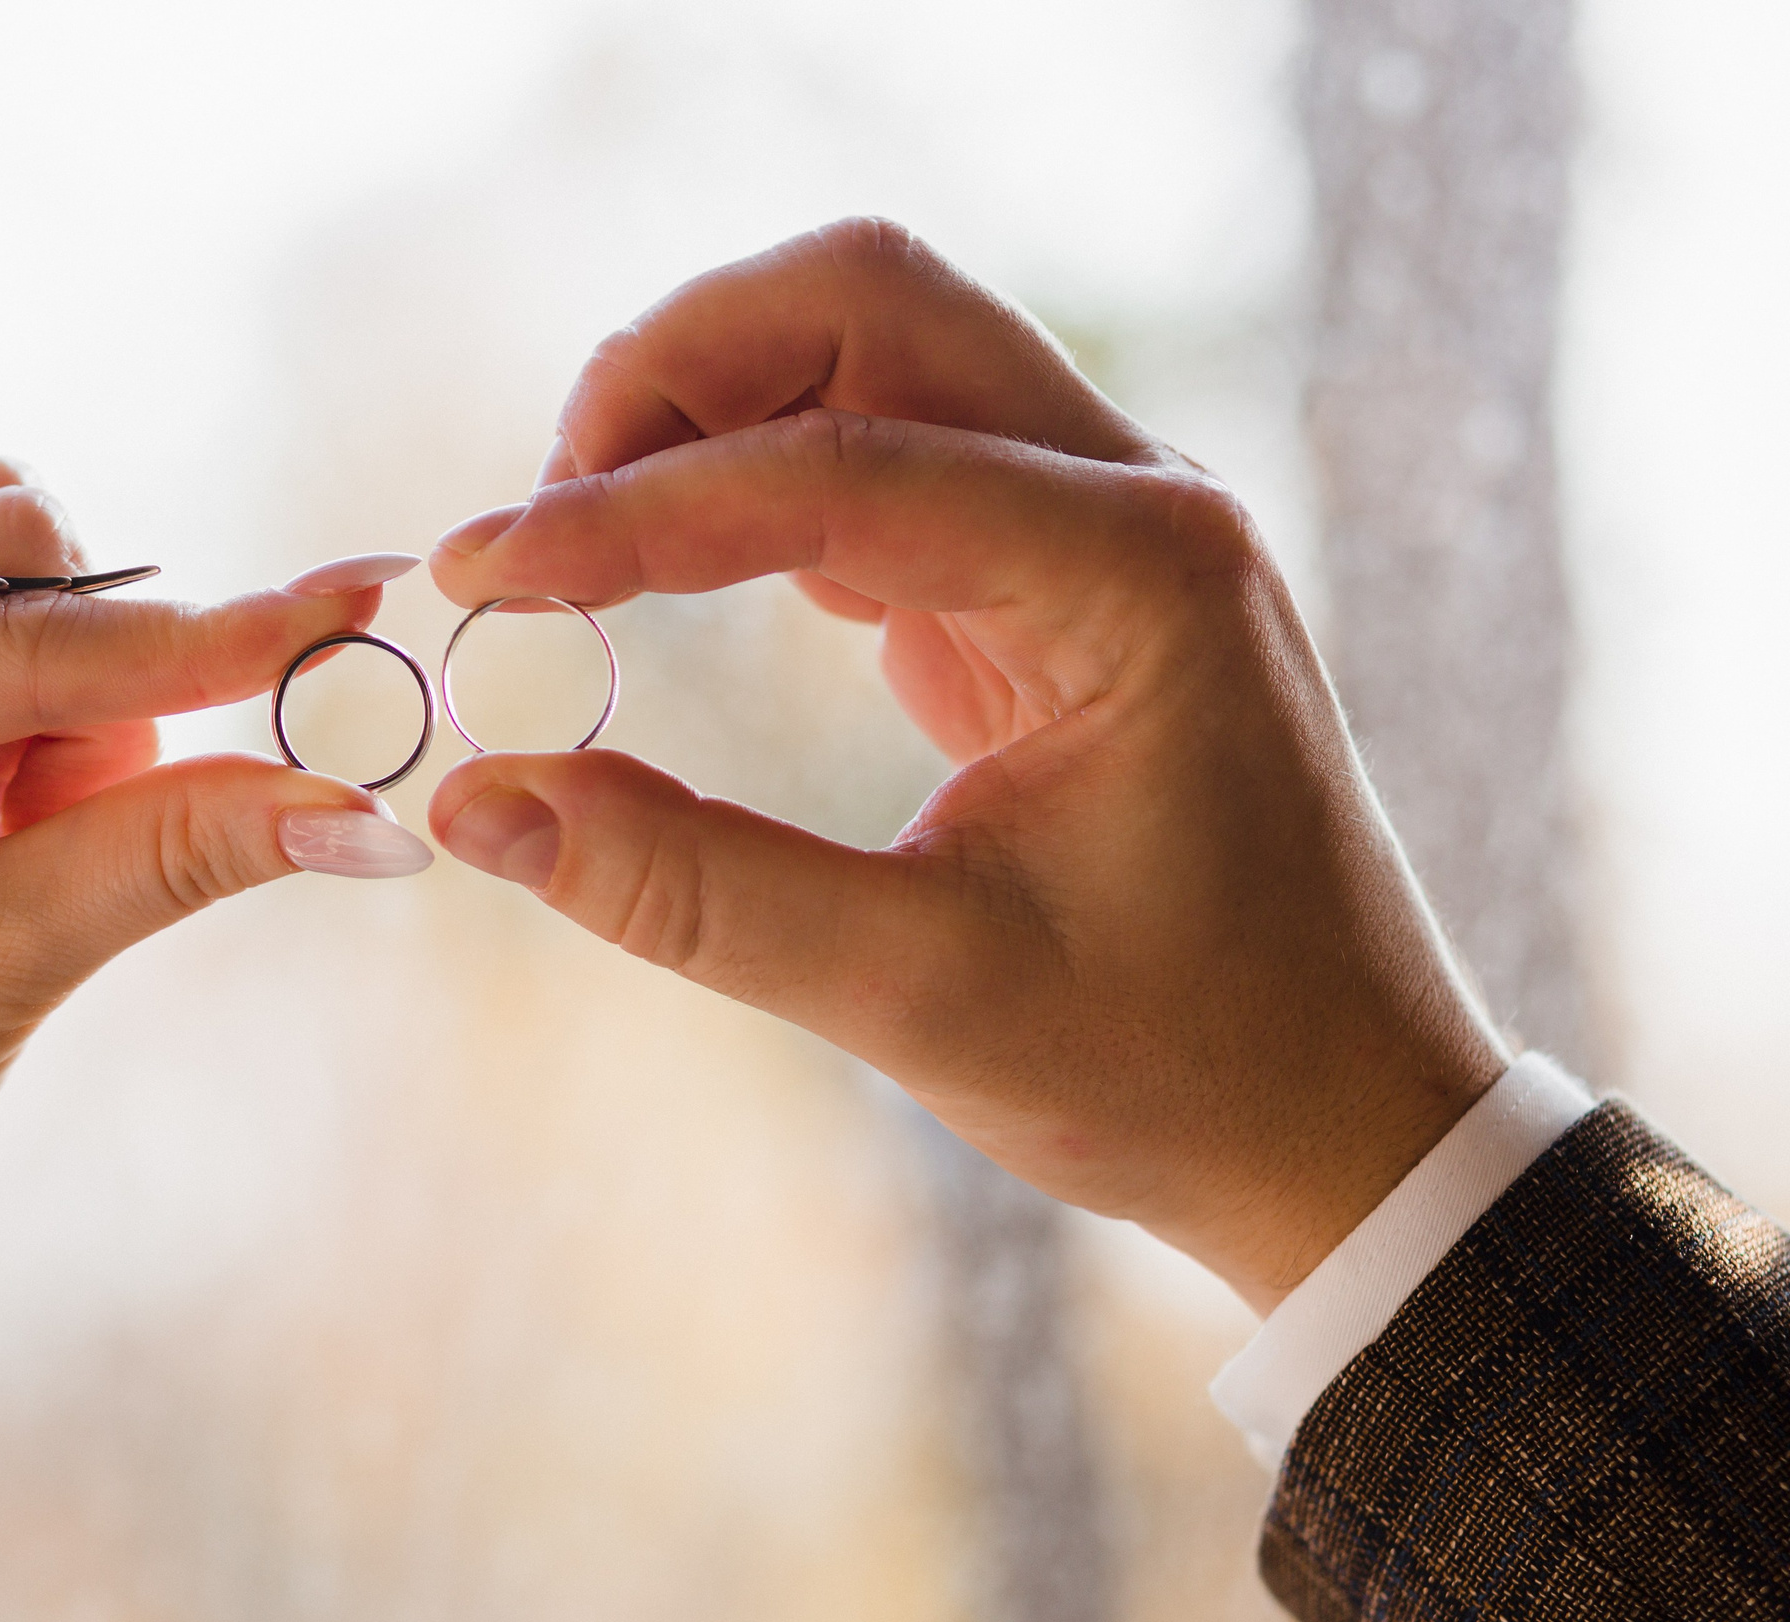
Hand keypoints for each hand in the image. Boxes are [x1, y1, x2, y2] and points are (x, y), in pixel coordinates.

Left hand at [0, 461, 430, 1341]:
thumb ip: (171, 854)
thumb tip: (363, 810)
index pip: (8, 624)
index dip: (187, 637)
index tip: (345, 608)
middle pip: (9, 555)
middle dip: (93, 689)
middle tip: (65, 839)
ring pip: (10, 593)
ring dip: (65, 718)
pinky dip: (33, 741)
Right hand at [424, 220, 1506, 1311]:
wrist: (1347, 1119)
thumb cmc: (1180, 1065)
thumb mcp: (921, 995)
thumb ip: (690, 890)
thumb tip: (476, 804)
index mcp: (1138, 574)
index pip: (839, 465)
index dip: (633, 513)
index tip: (474, 577)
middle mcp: (1135, 497)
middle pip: (867, 301)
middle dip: (675, 372)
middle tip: (538, 521)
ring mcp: (1102, 519)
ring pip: (873, 347)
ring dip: (711, 409)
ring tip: (581, 548)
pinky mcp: (1055, 573)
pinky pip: (888, 451)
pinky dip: (760, 483)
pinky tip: (678, 580)